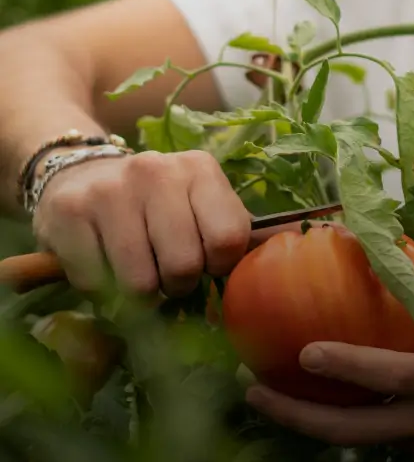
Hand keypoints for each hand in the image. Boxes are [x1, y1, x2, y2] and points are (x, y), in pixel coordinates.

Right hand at [32, 149, 252, 296]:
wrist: (81, 175)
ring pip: (140, 283)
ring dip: (141, 293)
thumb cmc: (154, 202)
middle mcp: (156, 171)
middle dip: (178, 284)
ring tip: (138, 270)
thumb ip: (239, 229)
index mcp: (198, 168)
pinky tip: (104, 263)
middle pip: (184, 265)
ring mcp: (110, 190)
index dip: (218, 265)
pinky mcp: (70, 213)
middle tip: (167, 272)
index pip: (228, 239)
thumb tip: (295, 241)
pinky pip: (96, 283)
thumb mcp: (201, 202)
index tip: (206, 262)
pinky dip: (102, 289)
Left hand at [244, 217, 413, 448]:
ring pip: (357, 440)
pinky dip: (338, 422)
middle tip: (252, 390)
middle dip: (298, 415)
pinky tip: (313, 398)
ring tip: (266, 395)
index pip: (388, 376)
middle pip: (352, 430)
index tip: (303, 350)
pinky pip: (372, 436)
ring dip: (310, 422)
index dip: (345, 366)